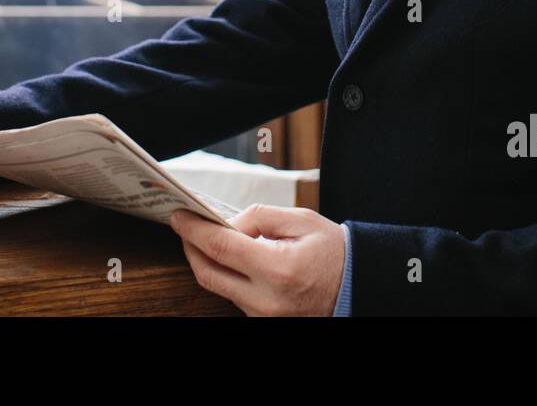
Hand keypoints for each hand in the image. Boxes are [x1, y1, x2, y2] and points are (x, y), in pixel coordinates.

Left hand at [169, 204, 345, 315]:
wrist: (357, 286)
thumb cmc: (332, 251)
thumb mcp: (301, 220)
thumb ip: (259, 217)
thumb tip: (227, 224)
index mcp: (278, 270)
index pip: (220, 247)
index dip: (193, 229)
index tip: (179, 215)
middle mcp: (266, 300)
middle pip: (207, 273)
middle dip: (190, 247)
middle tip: (184, 225)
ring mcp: (263, 316)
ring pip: (218, 286)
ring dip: (206, 260)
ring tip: (204, 236)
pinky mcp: (262, 321)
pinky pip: (233, 295)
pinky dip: (224, 274)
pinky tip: (225, 256)